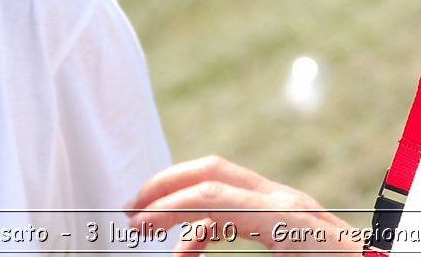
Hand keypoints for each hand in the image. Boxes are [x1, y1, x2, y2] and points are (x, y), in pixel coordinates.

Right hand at [127, 156, 363, 254]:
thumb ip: (230, 249)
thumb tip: (184, 252)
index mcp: (288, 217)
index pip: (213, 194)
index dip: (167, 209)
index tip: (135, 228)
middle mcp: (288, 201)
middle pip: (214, 171)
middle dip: (167, 187)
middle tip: (129, 213)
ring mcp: (291, 206)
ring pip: (224, 186)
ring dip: (183, 203)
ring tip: (149, 229)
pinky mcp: (291, 219)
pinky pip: (240, 207)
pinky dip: (207, 222)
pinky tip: (188, 250)